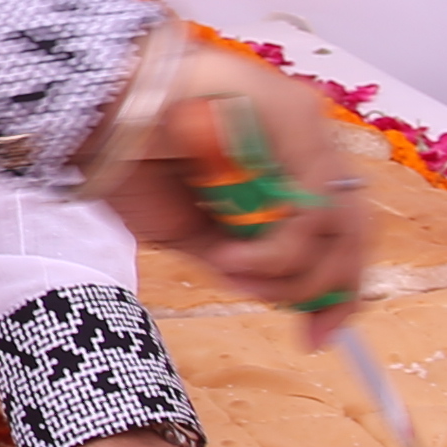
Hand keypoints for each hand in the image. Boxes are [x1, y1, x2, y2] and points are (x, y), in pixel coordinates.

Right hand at [84, 55, 374, 328]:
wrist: (93, 112)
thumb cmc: (130, 162)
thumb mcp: (190, 231)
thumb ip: (236, 258)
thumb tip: (273, 294)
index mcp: (282, 166)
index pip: (340, 231)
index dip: (338, 288)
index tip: (317, 334)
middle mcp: (303, 142)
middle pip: (354, 228)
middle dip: (331, 288)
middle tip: (304, 328)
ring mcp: (303, 126)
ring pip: (339, 221)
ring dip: (291, 270)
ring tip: (232, 271)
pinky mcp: (295, 116)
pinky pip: (311, 206)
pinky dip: (277, 249)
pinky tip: (229, 255)